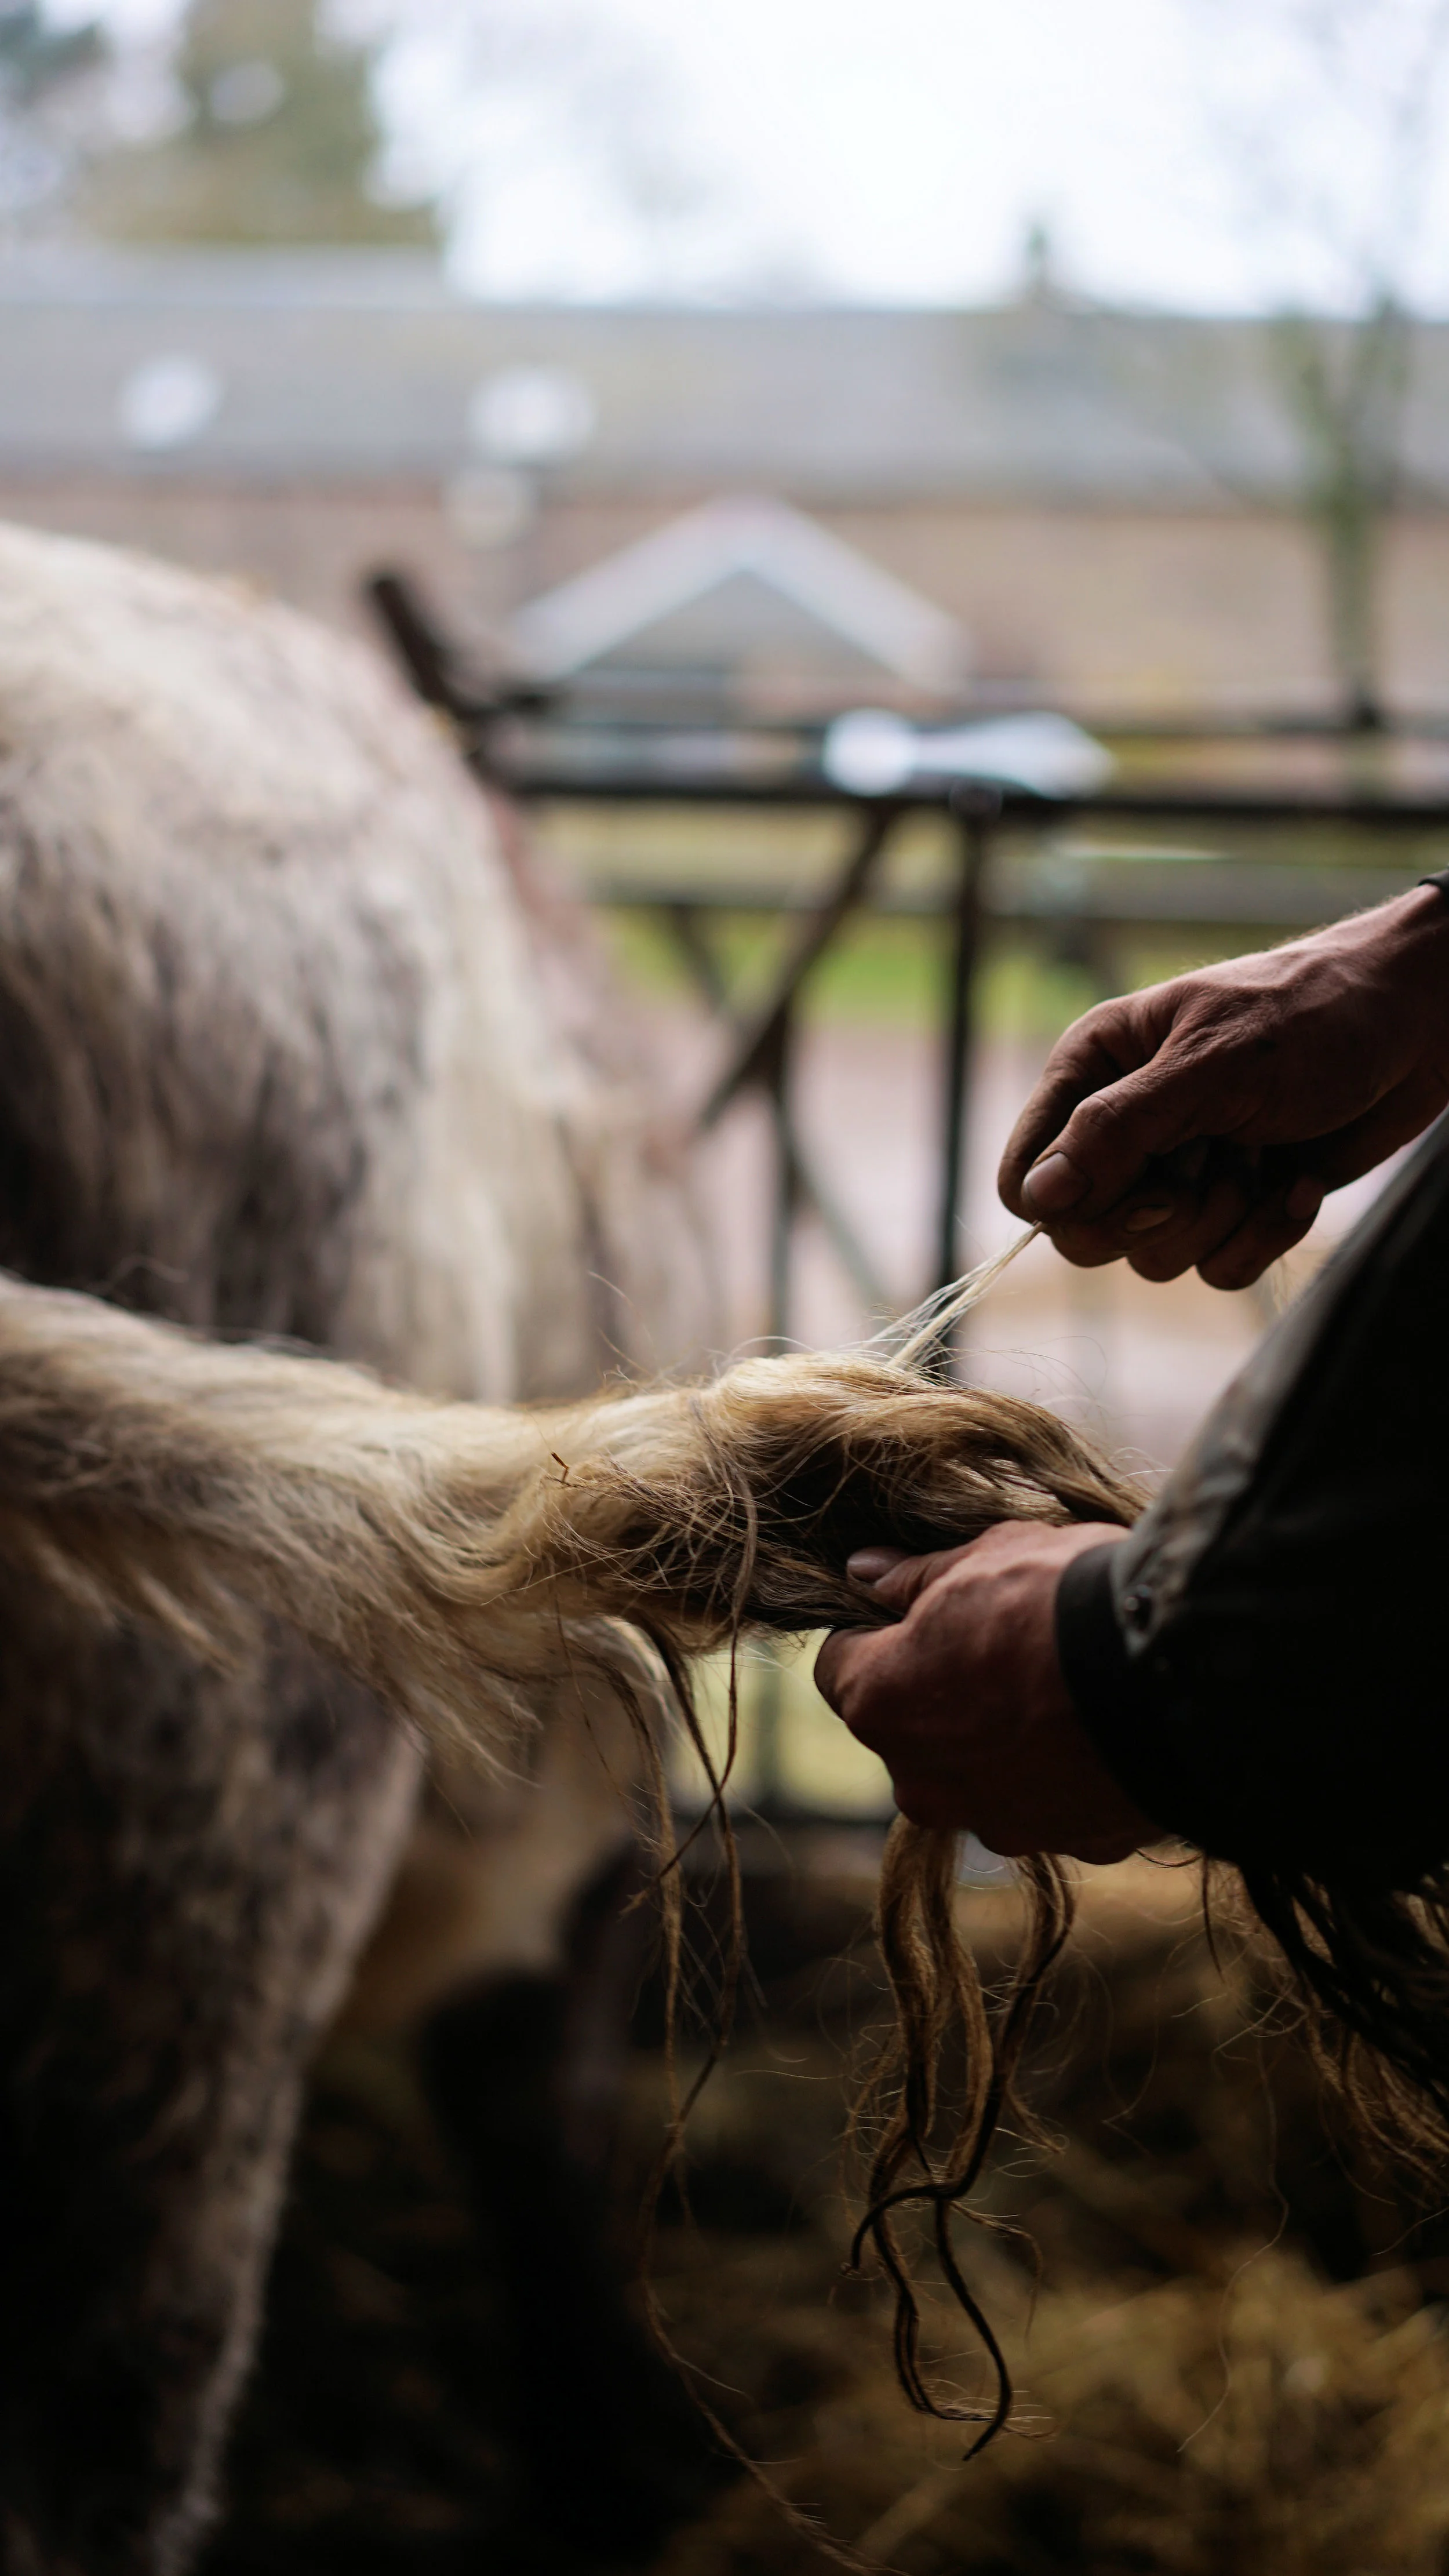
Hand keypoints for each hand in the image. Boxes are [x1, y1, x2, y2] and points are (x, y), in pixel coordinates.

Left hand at [813, 1522, 1154, 1862]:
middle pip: (910, 1729)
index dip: (877, 1631)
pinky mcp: (1068, 1843)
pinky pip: (1053, 1803)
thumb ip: (913, 1577)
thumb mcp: (982, 1557)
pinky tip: (1103, 1730)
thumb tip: (863, 1573)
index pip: (839, 1665)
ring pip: (979, 1775)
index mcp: (879, 1703)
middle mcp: (921, 1782)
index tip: (920, 1609)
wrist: (1177, 1669)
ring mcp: (996, 1823)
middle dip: (942, 1692)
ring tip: (1063, 1688)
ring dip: (1004, 1741)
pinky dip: (1066, 1773)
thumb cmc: (1059, 1599)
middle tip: (1003, 1644)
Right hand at [998, 886, 1448, 1286]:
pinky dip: (1267, 1231)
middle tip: (1209, 1163)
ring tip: (1266, 1152)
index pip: (1025, 1179)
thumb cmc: (1313, 1018)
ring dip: (1223, 1217)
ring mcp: (1181, 1172)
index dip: (1066, 1204)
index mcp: (1094, 1071)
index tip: (1133, 1182)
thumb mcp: (1209, 1066)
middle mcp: (1126, 1127)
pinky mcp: (1236, 1207)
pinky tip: (1298, 1178)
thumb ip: (1115, 1131)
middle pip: (1084, 1233)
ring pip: (1155, 1257)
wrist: (1420, 1025)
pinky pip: (1218, 1268)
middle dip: (1157, 1214)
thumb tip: (1036, 1200)